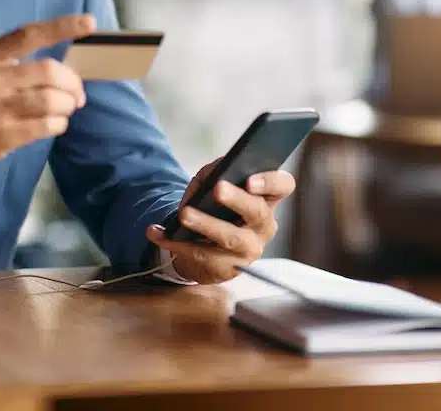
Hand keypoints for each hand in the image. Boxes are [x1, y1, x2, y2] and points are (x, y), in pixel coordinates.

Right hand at [0, 14, 95, 183]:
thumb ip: (10, 64)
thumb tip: (59, 69)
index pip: (29, 35)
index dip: (62, 27)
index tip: (89, 23)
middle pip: (49, 72)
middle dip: (72, 83)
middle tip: (77, 94)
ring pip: (52, 101)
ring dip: (67, 106)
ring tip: (66, 109)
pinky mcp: (1, 137)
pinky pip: (46, 126)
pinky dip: (59, 124)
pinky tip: (55, 124)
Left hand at [146, 158, 295, 283]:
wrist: (202, 246)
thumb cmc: (212, 207)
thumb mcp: (212, 184)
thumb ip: (215, 172)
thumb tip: (214, 171)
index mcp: (265, 199)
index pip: (283, 186)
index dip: (271, 182)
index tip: (250, 179)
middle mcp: (263, 226)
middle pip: (257, 212)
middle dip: (237, 200)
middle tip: (217, 188)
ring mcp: (248, 250)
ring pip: (230, 238)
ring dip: (206, 224)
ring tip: (184, 214)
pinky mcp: (227, 269)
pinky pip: (201, 256)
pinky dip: (175, 243)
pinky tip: (157, 232)